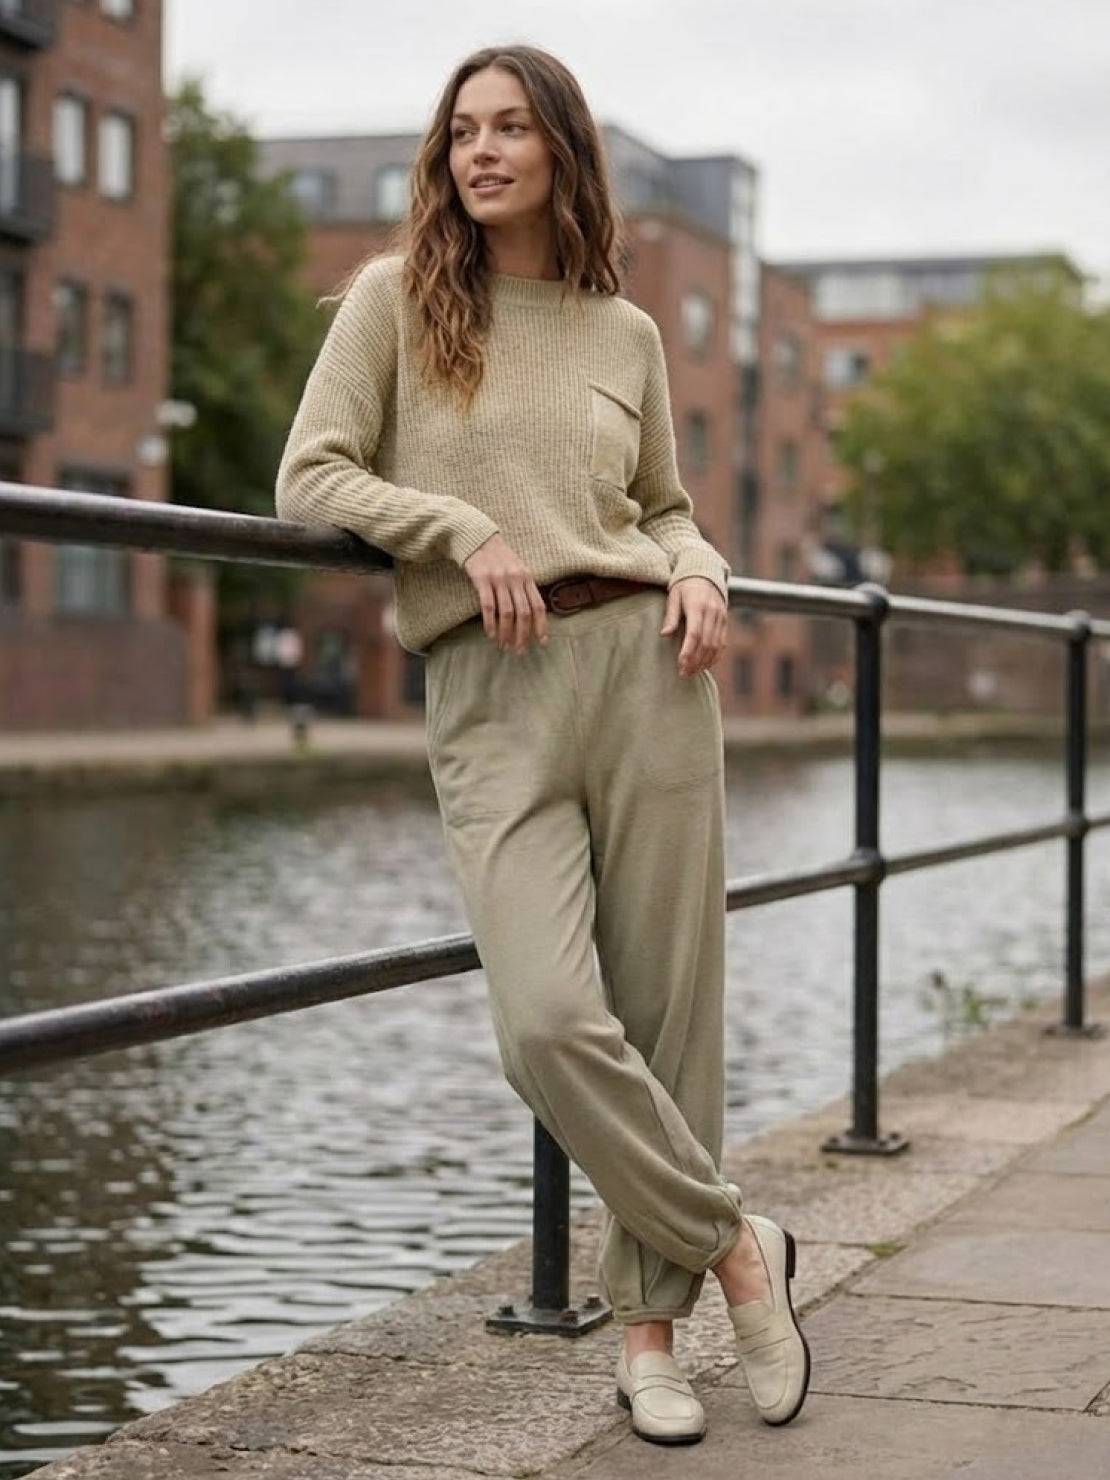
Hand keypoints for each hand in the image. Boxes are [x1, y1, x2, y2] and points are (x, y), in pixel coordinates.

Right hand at [462, 533, 549, 653]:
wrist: (477, 537)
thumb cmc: (498, 557)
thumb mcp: (517, 568)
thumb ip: (524, 587)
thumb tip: (532, 614)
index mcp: (527, 577)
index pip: (538, 605)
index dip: (541, 625)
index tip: (542, 642)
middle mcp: (515, 578)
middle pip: (524, 612)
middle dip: (523, 635)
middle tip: (520, 651)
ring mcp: (499, 579)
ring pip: (507, 612)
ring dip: (506, 632)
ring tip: (504, 646)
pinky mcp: (482, 579)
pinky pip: (488, 605)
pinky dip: (490, 622)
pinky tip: (490, 634)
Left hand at [660, 576, 726, 676]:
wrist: (705, 572)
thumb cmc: (684, 585)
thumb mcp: (674, 596)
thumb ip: (671, 615)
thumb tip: (664, 634)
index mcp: (698, 605)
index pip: (694, 634)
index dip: (688, 652)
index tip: (680, 665)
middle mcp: (712, 612)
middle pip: (706, 643)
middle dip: (695, 661)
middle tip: (684, 674)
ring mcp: (721, 617)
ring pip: (715, 645)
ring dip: (704, 662)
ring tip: (692, 672)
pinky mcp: (725, 621)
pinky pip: (722, 643)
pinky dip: (715, 656)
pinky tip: (705, 665)